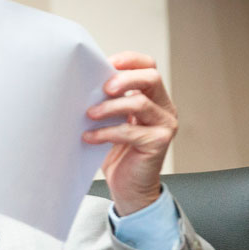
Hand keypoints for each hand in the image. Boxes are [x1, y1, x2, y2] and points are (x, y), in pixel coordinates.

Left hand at [83, 51, 177, 215]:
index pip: (148, 66)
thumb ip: (108, 102)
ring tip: (90, 114)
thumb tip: (83, 84)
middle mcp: (163, 108)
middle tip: (103, 88)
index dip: (129, 60)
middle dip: (124, 78)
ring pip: (140, 103)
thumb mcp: (112, 121)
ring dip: (110, 107)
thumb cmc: (118, 153)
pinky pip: (130, 131)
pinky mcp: (159, 142)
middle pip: (151, 77)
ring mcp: (165, 125)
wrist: (129, 188)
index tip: (107, 63)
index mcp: (153, 97)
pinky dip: (106, 132)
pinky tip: (89, 137)